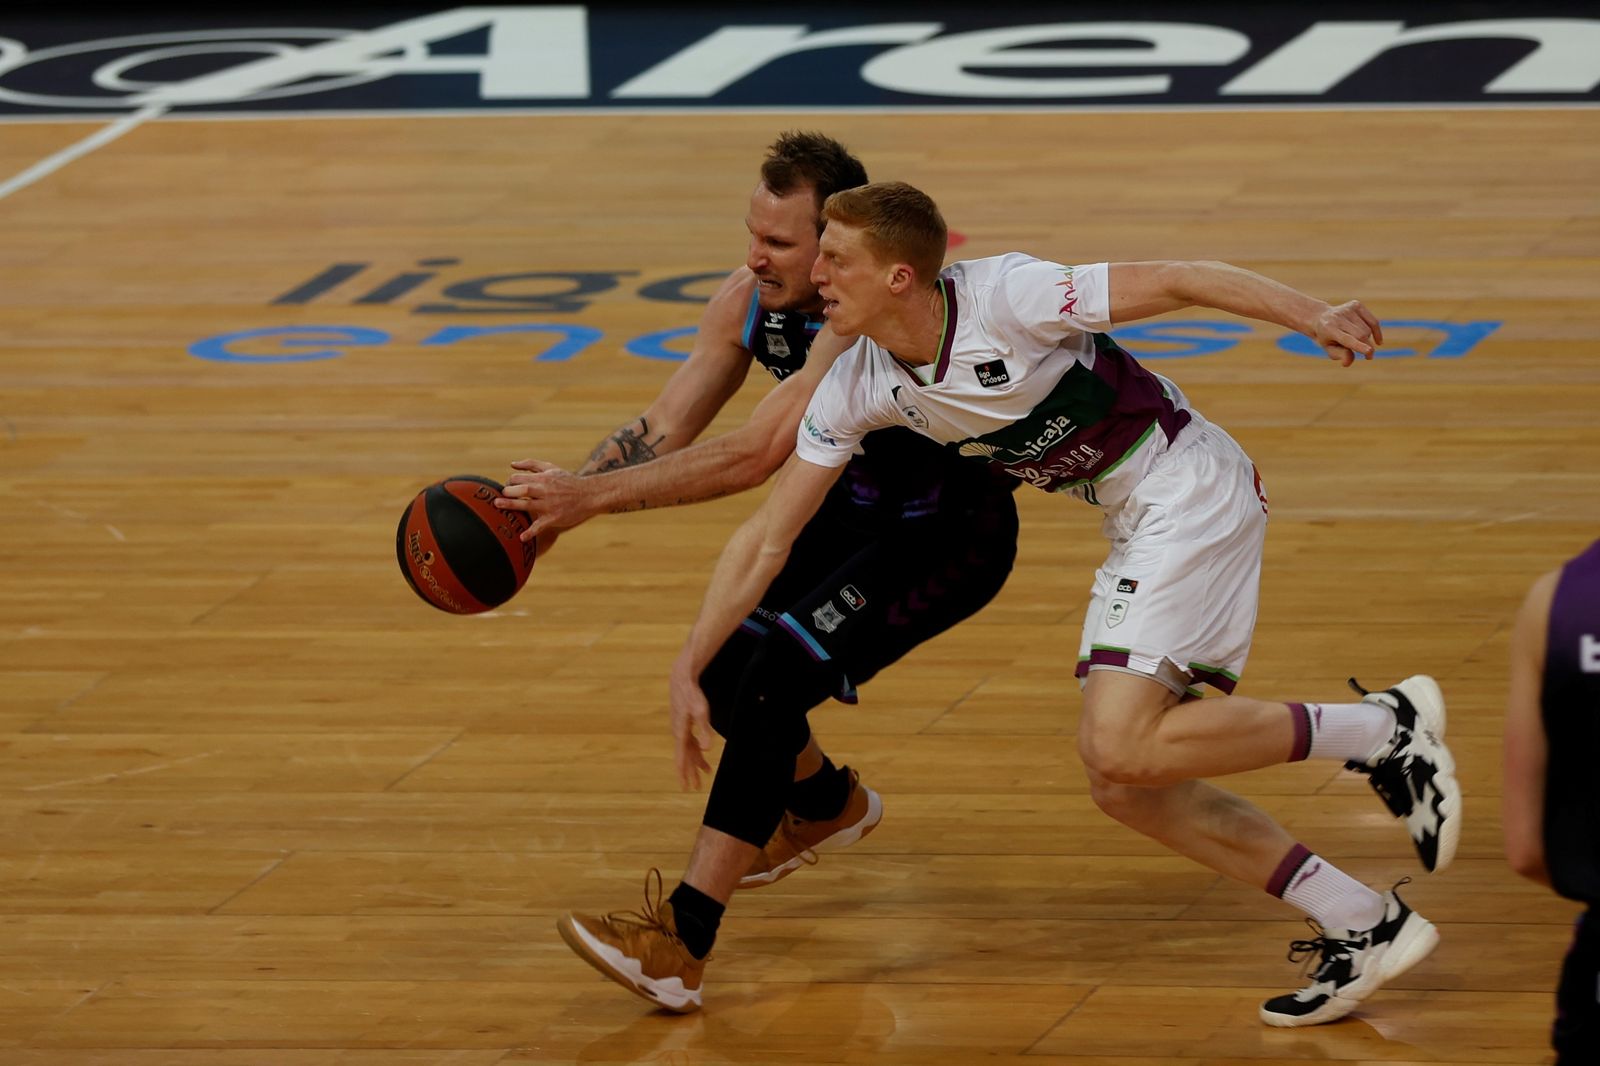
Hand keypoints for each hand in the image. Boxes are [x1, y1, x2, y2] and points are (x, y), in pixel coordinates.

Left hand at [493, 459, 594, 541]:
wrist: (589, 495)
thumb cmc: (568, 481)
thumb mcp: (551, 468)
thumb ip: (531, 465)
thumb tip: (512, 464)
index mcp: (543, 478)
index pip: (519, 478)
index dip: (509, 482)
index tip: (507, 488)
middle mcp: (545, 491)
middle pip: (522, 489)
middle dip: (508, 492)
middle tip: (500, 497)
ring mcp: (549, 505)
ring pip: (527, 505)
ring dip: (511, 505)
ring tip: (498, 506)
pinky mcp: (554, 518)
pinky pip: (540, 526)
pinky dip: (531, 532)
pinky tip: (522, 537)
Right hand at [669, 655, 714, 789]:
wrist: (681, 679)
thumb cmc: (692, 695)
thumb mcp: (701, 712)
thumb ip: (705, 730)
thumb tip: (707, 749)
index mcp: (681, 733)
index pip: (682, 758)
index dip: (684, 774)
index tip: (686, 787)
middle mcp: (678, 733)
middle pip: (685, 757)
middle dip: (691, 772)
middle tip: (696, 787)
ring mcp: (680, 728)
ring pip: (688, 750)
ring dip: (695, 762)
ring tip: (706, 772)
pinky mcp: (683, 723)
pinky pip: (689, 741)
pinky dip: (696, 750)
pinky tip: (702, 752)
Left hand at [1308, 300, 1383, 365]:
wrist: (1321, 317)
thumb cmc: (1326, 337)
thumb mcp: (1329, 348)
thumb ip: (1340, 355)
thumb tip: (1347, 363)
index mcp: (1328, 329)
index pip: (1346, 339)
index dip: (1358, 346)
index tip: (1369, 352)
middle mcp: (1338, 316)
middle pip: (1361, 334)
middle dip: (1367, 347)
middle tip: (1368, 357)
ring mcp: (1347, 309)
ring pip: (1367, 328)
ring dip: (1367, 339)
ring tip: (1359, 342)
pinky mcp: (1356, 304)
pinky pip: (1373, 321)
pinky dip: (1376, 331)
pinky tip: (1377, 340)